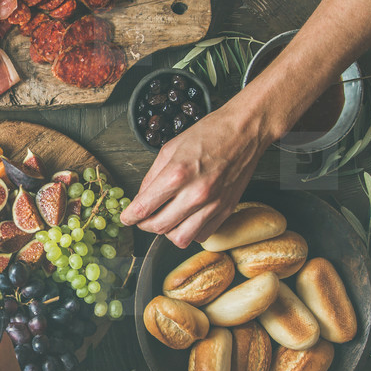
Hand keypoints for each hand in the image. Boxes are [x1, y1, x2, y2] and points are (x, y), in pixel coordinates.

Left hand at [120, 104, 271, 247]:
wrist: (244, 132)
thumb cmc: (208, 134)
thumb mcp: (170, 149)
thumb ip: (152, 177)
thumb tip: (140, 199)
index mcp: (177, 174)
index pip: (143, 208)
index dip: (129, 217)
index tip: (126, 217)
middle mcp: (195, 193)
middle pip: (159, 227)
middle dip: (144, 225)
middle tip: (142, 218)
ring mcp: (213, 204)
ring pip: (180, 238)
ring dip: (167, 233)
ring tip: (165, 220)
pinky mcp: (226, 210)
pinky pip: (201, 235)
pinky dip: (189, 232)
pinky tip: (186, 219)